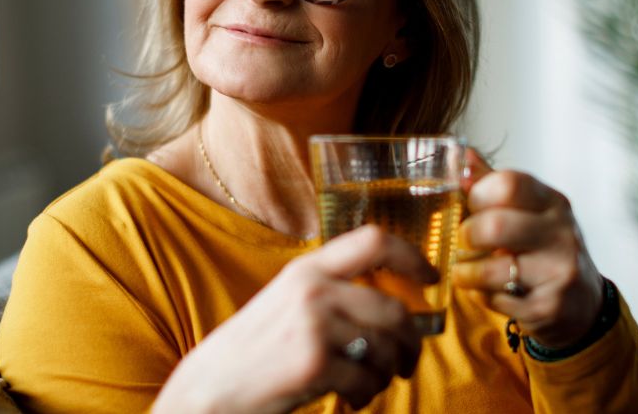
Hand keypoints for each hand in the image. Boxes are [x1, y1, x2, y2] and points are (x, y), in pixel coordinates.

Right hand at [152, 225, 436, 413]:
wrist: (206, 392)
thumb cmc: (250, 354)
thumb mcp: (286, 305)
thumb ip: (330, 294)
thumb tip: (392, 306)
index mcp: (306, 269)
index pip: (374, 240)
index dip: (412, 256)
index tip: (431, 278)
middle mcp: (312, 289)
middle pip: (395, 308)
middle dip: (412, 343)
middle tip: (408, 363)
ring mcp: (314, 325)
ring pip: (386, 349)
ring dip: (387, 375)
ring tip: (367, 386)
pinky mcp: (314, 364)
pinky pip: (367, 380)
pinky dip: (366, 396)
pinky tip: (349, 400)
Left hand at [452, 150, 604, 348]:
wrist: (582, 302)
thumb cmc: (544, 248)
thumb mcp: (529, 211)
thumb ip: (494, 184)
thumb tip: (461, 155)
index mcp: (553, 202)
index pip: (509, 184)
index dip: (478, 194)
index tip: (471, 205)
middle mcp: (562, 234)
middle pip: (495, 226)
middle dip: (467, 235)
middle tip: (464, 241)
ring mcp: (559, 272)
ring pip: (490, 269)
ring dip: (466, 272)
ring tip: (466, 271)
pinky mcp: (549, 307)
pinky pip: (496, 300)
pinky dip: (483, 297)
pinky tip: (491, 291)